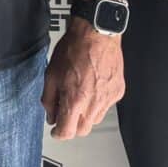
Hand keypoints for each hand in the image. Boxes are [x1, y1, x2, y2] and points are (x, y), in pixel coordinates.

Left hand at [42, 22, 123, 139]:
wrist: (97, 33)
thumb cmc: (74, 48)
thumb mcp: (51, 74)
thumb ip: (49, 99)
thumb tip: (51, 115)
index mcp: (75, 100)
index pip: (67, 132)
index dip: (59, 133)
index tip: (56, 130)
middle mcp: (93, 103)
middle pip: (83, 130)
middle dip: (72, 126)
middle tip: (66, 114)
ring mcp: (108, 98)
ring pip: (95, 119)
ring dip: (85, 115)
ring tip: (80, 95)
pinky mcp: (118, 91)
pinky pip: (106, 106)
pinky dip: (98, 102)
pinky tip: (92, 87)